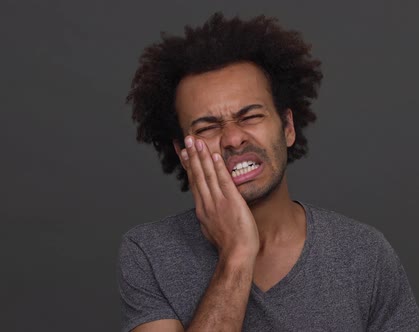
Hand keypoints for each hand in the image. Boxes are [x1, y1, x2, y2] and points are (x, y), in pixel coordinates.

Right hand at [175, 136, 259, 261]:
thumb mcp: (212, 230)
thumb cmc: (228, 246)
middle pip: (196, 175)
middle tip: (186, 139)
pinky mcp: (231, 202)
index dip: (188, 166)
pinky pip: (223, 182)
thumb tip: (206, 212)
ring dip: (201, 156)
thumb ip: (209, 217)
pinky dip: (218, 168)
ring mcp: (218, 202)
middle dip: (191, 155)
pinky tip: (214, 156)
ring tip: (196, 140)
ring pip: (207, 175)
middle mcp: (206, 203)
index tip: (183, 152)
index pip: (193, 182)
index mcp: (202, 209)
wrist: (236, 255)